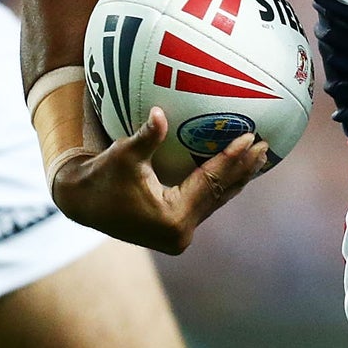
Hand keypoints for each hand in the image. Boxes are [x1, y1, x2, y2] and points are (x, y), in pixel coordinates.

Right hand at [49, 107, 269, 253]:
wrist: (81, 203)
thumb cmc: (101, 177)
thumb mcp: (123, 156)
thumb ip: (146, 137)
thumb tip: (158, 113)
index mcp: (172, 218)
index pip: (210, 182)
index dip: (230, 158)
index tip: (250, 137)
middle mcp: (180, 232)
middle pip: (220, 193)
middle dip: (244, 169)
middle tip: (266, 145)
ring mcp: (179, 234)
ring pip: (216, 200)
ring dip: (238, 178)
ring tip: (260, 157)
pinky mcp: (175, 230)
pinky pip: (206, 203)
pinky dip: (222, 185)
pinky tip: (237, 171)